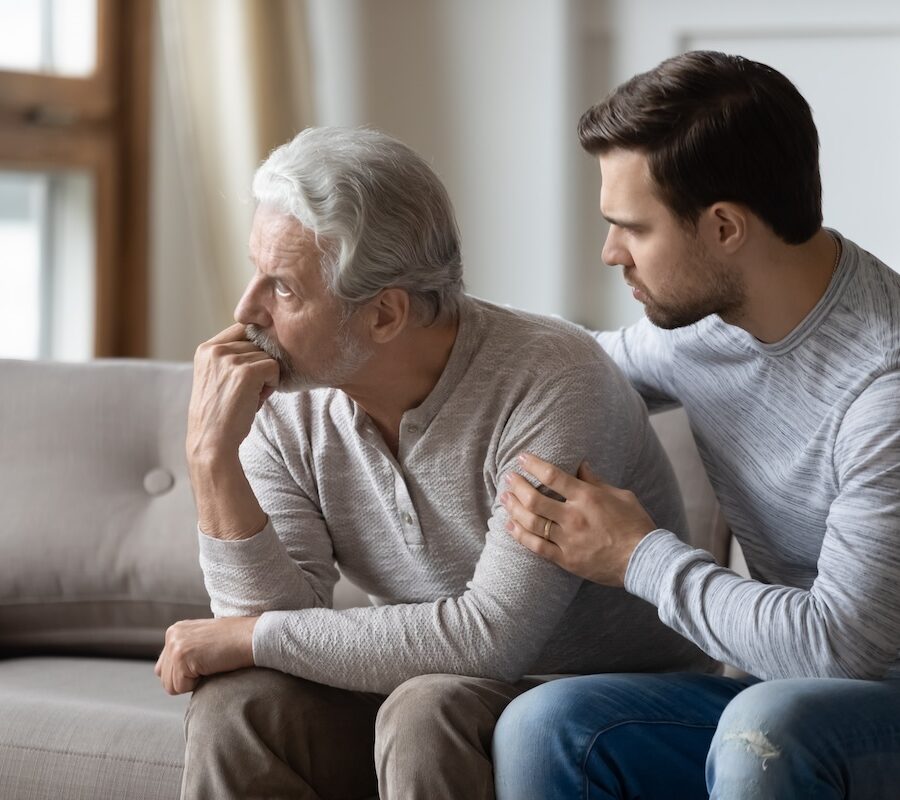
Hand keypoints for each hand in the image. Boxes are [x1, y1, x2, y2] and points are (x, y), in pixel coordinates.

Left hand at [154, 617, 258, 694]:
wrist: (253, 637)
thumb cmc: (235, 642)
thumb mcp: (203, 642)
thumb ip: (184, 652)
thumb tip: (165, 672)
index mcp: (175, 631)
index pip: (163, 668)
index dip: (185, 674)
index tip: (205, 663)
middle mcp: (172, 635)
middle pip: (164, 679)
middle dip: (186, 680)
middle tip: (209, 665)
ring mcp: (175, 644)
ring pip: (170, 686)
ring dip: (192, 683)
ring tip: (211, 665)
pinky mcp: (181, 656)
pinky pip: (181, 687)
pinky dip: (197, 684)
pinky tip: (212, 666)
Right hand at [187, 323, 279, 465]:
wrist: (212, 442)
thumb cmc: (220, 413)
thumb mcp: (217, 377)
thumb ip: (232, 357)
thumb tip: (266, 339)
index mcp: (205, 348)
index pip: (242, 329)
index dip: (254, 347)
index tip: (251, 371)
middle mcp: (215, 349)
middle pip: (257, 343)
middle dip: (259, 366)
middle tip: (248, 390)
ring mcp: (229, 359)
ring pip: (267, 356)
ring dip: (266, 377)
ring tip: (249, 397)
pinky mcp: (245, 372)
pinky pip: (274, 368)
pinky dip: (271, 385)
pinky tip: (257, 400)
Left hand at [500, 453, 656, 586]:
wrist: (644, 561)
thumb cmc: (636, 525)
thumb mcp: (621, 495)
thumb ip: (596, 481)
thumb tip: (581, 464)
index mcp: (587, 498)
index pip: (553, 476)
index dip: (534, 465)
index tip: (522, 458)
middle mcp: (573, 517)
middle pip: (534, 499)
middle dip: (517, 485)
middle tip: (508, 477)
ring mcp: (567, 539)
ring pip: (531, 522)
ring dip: (513, 508)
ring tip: (504, 498)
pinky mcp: (565, 559)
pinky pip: (536, 547)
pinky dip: (519, 535)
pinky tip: (509, 525)